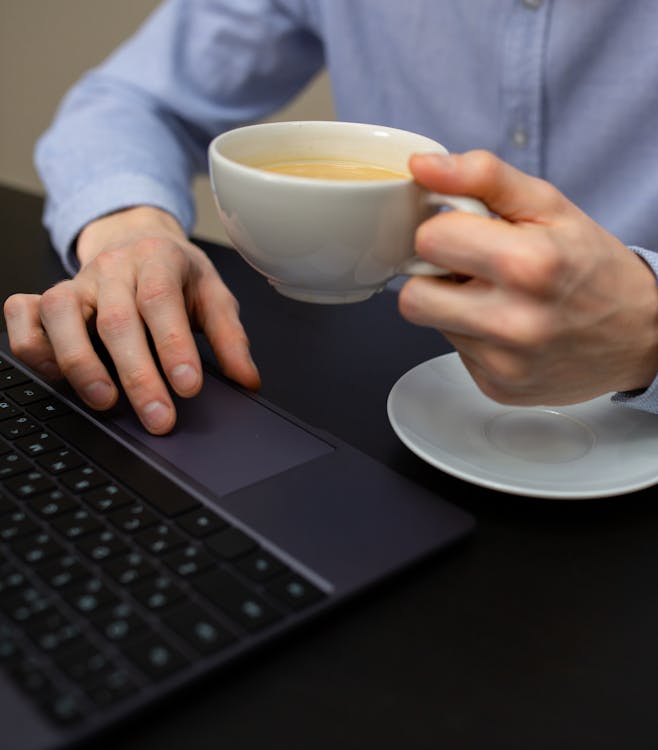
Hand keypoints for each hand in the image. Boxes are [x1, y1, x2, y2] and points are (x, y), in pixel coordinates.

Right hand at [3, 206, 259, 433]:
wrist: (138, 240)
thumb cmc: (176, 274)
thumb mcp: (213, 296)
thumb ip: (230, 337)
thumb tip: (247, 380)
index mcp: (158, 259)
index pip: (161, 300)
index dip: (173, 346)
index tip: (188, 387)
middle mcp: (113, 268)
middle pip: (117, 320)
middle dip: (138, 376)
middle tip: (159, 418)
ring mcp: (76, 281)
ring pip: (61, 315)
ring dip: (81, 364)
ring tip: (106, 403)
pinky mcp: (47, 297)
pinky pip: (23, 316)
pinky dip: (33, 347)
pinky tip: (58, 376)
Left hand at [399, 151, 657, 404]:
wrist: (644, 334)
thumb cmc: (594, 266)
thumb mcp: (549, 206)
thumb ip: (482, 177)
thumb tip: (422, 167)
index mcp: (526, 264)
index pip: (428, 240)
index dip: (442, 231)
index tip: (464, 233)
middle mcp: (513, 323)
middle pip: (411, 297)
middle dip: (431, 276)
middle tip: (468, 269)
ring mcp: (504, 363)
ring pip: (432, 325)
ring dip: (452, 306)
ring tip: (495, 297)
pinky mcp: (497, 388)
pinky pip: (455, 352)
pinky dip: (472, 335)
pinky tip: (505, 327)